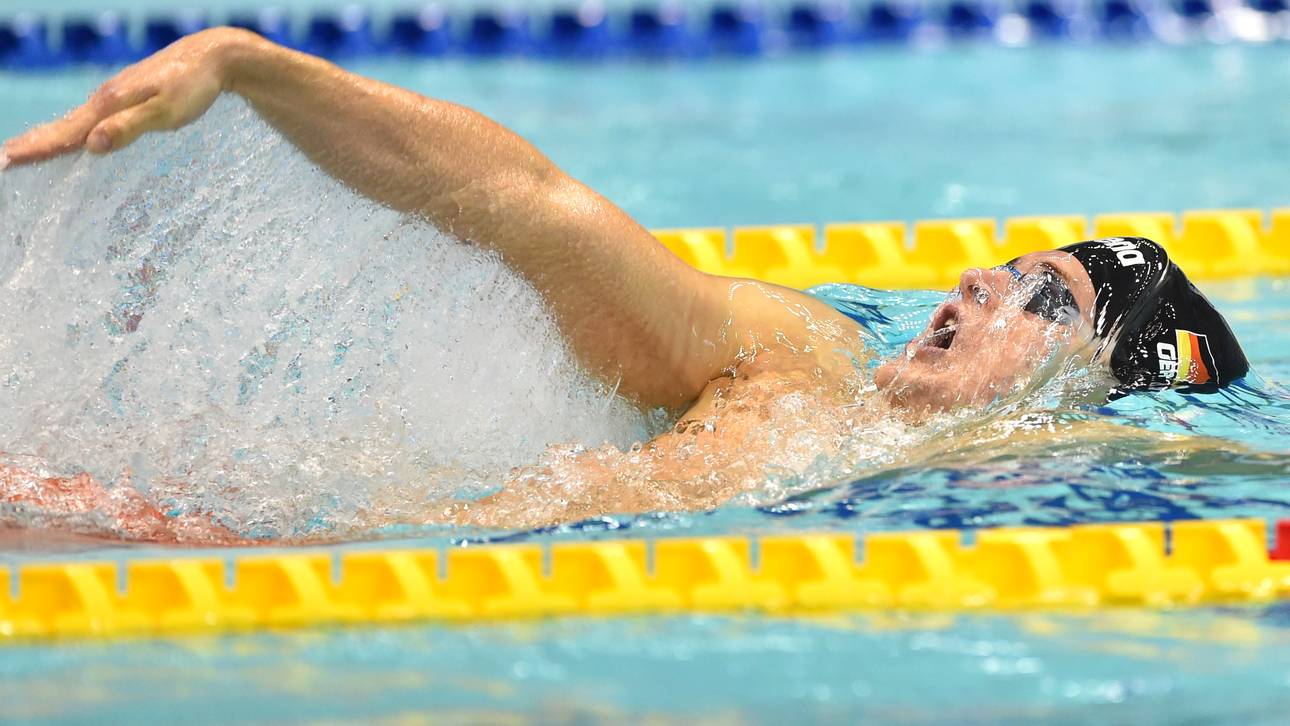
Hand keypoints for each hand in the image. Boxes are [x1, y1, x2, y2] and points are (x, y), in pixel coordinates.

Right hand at [1, 28, 251, 169]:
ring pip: (74, 122)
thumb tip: (92, 146)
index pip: (66, 134)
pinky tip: (71, 139)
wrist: (212, 56)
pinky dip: (71, 131)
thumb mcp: (167, 112)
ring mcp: (114, 96)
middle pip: (62, 127)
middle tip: (3, 161)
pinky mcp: (126, 97)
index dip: (35, 149)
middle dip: (32, 144)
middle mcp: (105, 99)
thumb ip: (130, 128)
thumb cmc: (194, 87)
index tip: (6, 162)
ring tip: (23, 153)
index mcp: (109, 103)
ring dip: (47, 138)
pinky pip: (90, 118)